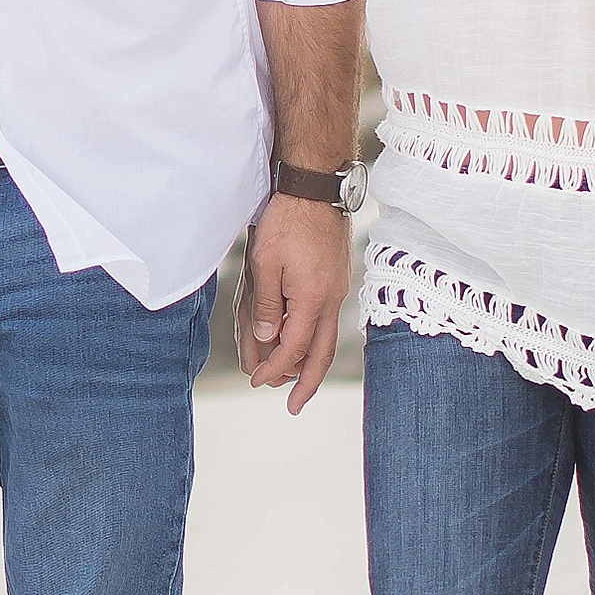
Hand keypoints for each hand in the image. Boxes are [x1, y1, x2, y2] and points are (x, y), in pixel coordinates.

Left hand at [234, 195, 350, 415]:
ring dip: (312, 364)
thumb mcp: (266, 264)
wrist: (316, 188)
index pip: (293, 347)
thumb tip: (267, 339)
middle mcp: (331, 299)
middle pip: (322, 354)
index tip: (257, 380)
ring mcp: (337, 289)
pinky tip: (304, 342)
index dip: (274, 367)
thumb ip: (266, 305)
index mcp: (313, 299)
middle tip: (294, 406)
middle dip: (306, 383)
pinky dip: (315, 339)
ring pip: (328, 338)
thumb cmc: (288, 221)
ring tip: (297, 382)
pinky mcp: (336, 280)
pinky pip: (327, 320)